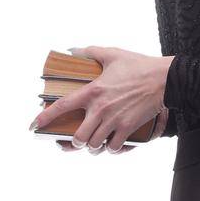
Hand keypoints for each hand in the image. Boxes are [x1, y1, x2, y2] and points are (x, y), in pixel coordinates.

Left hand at [31, 45, 173, 153]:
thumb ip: (90, 51)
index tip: (34, 126)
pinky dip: (112, 150)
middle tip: (78, 140)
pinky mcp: (129, 128)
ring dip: (93, 148)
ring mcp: (115, 120)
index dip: (44, 118)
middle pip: (79, 136)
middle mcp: (100, 109)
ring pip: (95, 145)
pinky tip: (112, 147)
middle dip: (76, 142)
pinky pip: (115, 148)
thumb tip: (73, 50)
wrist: (165, 79)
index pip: (62, 107)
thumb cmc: (138, 65)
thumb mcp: (112, 53)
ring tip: (95, 145)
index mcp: (92, 91)